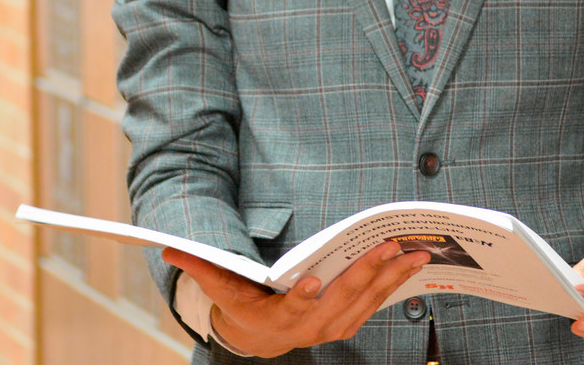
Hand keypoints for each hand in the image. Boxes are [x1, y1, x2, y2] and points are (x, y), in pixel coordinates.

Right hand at [163, 241, 430, 357]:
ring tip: (417, 250)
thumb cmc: (243, 302)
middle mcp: (312, 326)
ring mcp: (335, 326)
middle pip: (342, 299)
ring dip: (393, 276)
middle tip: (388, 246)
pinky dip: (397, 282)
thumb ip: (200, 266)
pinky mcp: (350, 321)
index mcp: (280, 317)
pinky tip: (414, 261)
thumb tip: (167, 248)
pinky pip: (378, 301)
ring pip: (368, 300)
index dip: (302, 296)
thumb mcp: (220, 286)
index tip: (313, 280)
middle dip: (367, 272)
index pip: (292, 307)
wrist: (263, 337)